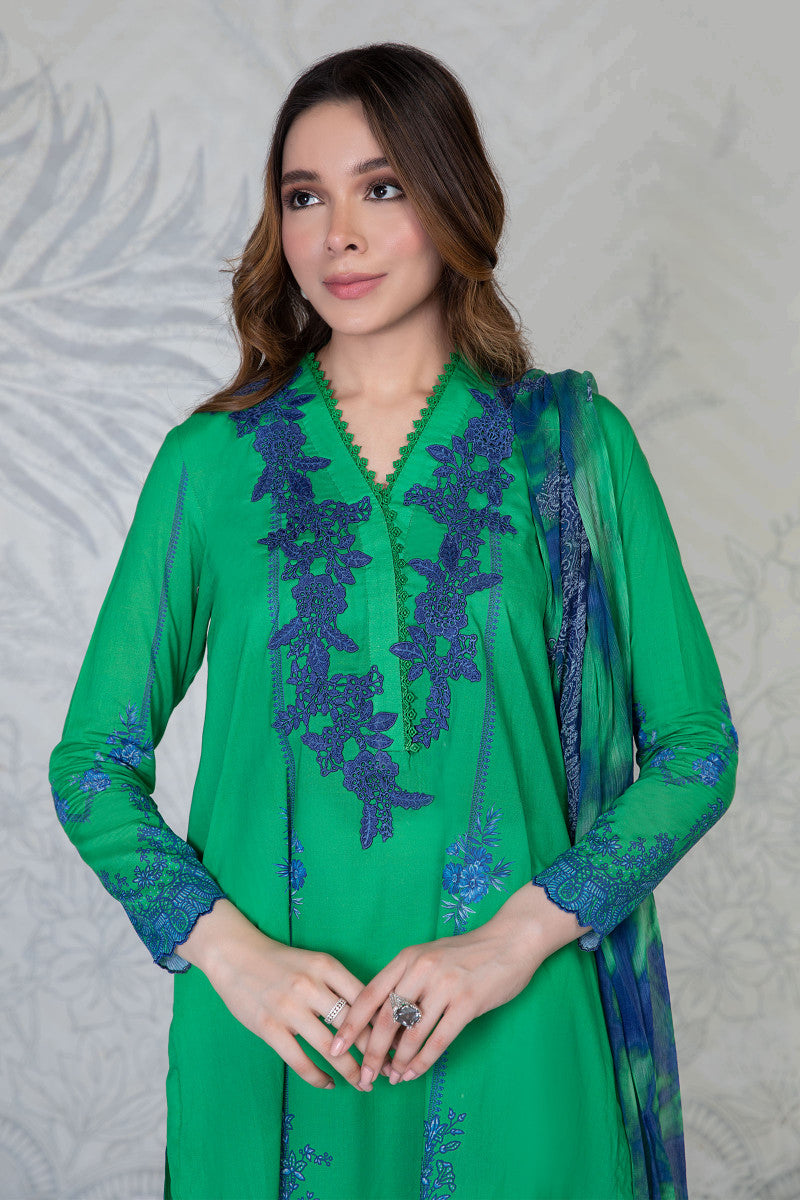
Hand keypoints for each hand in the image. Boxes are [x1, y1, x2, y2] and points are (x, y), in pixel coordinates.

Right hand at [175, 898, 380, 1089]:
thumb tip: (372, 1015)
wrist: (235, 955)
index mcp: (327, 966)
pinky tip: (328, 1084)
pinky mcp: (268, 1028)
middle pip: (353, 1026)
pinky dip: (318, 1077)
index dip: (385, 1024)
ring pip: (330, 1048)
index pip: (366, 999)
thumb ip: (339, 985)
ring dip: (350, 1071)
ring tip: (364, 1084)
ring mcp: (289, 1008)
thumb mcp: (314, 962)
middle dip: (374, 1053)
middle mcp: (311, 986)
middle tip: (388, 1072)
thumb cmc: (280, 961)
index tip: (398, 1042)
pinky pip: (299, 1061)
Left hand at [330, 883, 586, 1088]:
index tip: (335, 1047)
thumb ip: (405, 983)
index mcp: (407, 958)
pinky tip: (414, 1073)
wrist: (510, 940)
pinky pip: (439, 1039)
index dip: (350, 1024)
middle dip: (372, 1052)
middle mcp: (421, 969)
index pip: (369, 994)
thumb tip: (382, 1024)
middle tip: (363, 1076)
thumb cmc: (466, 953)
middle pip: (386, 1018)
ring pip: (412, 1033)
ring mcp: (445, 985)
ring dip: (398, 1061)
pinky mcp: (468, 1002)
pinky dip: (423, 1061)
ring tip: (391, 1079)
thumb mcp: (429, 957)